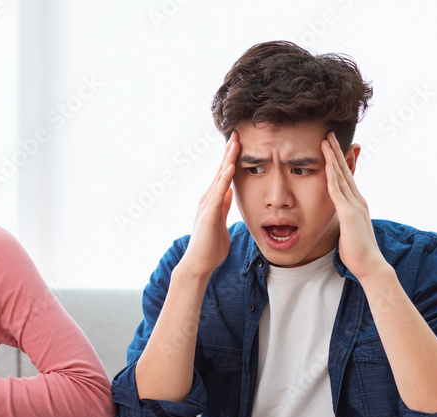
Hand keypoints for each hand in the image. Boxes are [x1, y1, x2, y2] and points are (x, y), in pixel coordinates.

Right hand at [180, 131, 237, 278]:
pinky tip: (230, 167)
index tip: (238, 143)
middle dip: (228, 152)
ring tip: (235, 143)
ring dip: (227, 160)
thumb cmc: (210, 248)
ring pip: (219, 178)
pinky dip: (224, 180)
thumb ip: (224, 207)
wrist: (199, 265)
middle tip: (236, 133)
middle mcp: (207, 199)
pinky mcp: (209, 215)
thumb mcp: (221, 222)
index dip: (230, 159)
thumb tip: (230, 193)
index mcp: (212, 201)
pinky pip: (218, 194)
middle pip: (220, 171)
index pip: (222, 175)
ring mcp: (207, 206)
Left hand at [322, 131, 388, 281]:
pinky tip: (327, 163)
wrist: (370, 264)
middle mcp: (357, 200)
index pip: (346, 178)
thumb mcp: (349, 231)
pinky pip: (337, 190)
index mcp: (357, 204)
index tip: (332, 148)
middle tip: (329, 135)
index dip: (339, 162)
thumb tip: (341, 222)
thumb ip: (345, 222)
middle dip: (336, 152)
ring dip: (333, 157)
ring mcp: (354, 205)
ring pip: (341, 176)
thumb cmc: (358, 252)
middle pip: (345, 171)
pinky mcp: (348, 213)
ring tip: (325, 141)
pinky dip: (332, 175)